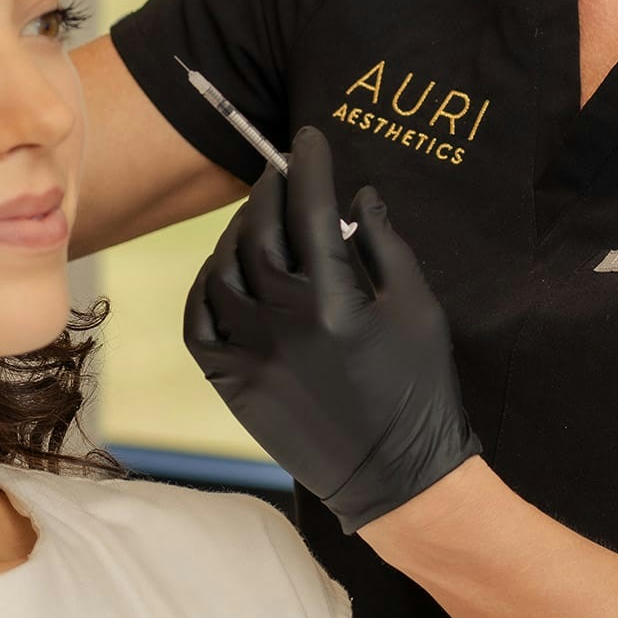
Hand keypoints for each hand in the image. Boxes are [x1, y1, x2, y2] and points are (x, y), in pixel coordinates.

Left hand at [184, 126, 481, 531]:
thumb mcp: (418, 307)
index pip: (310, 209)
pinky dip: (203, 286)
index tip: (308, 139)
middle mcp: (283, 322)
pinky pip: (198, 322)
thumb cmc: (418, 389)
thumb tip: (358, 193)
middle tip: (281, 173)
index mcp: (335, 300)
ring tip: (256, 216)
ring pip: (222, 270)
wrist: (396, 478)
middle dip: (268, 191)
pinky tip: (222, 268)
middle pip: (258, 232)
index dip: (308, 166)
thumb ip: (385, 243)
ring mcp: (250, 355)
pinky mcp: (232, 385)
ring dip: (236, 232)